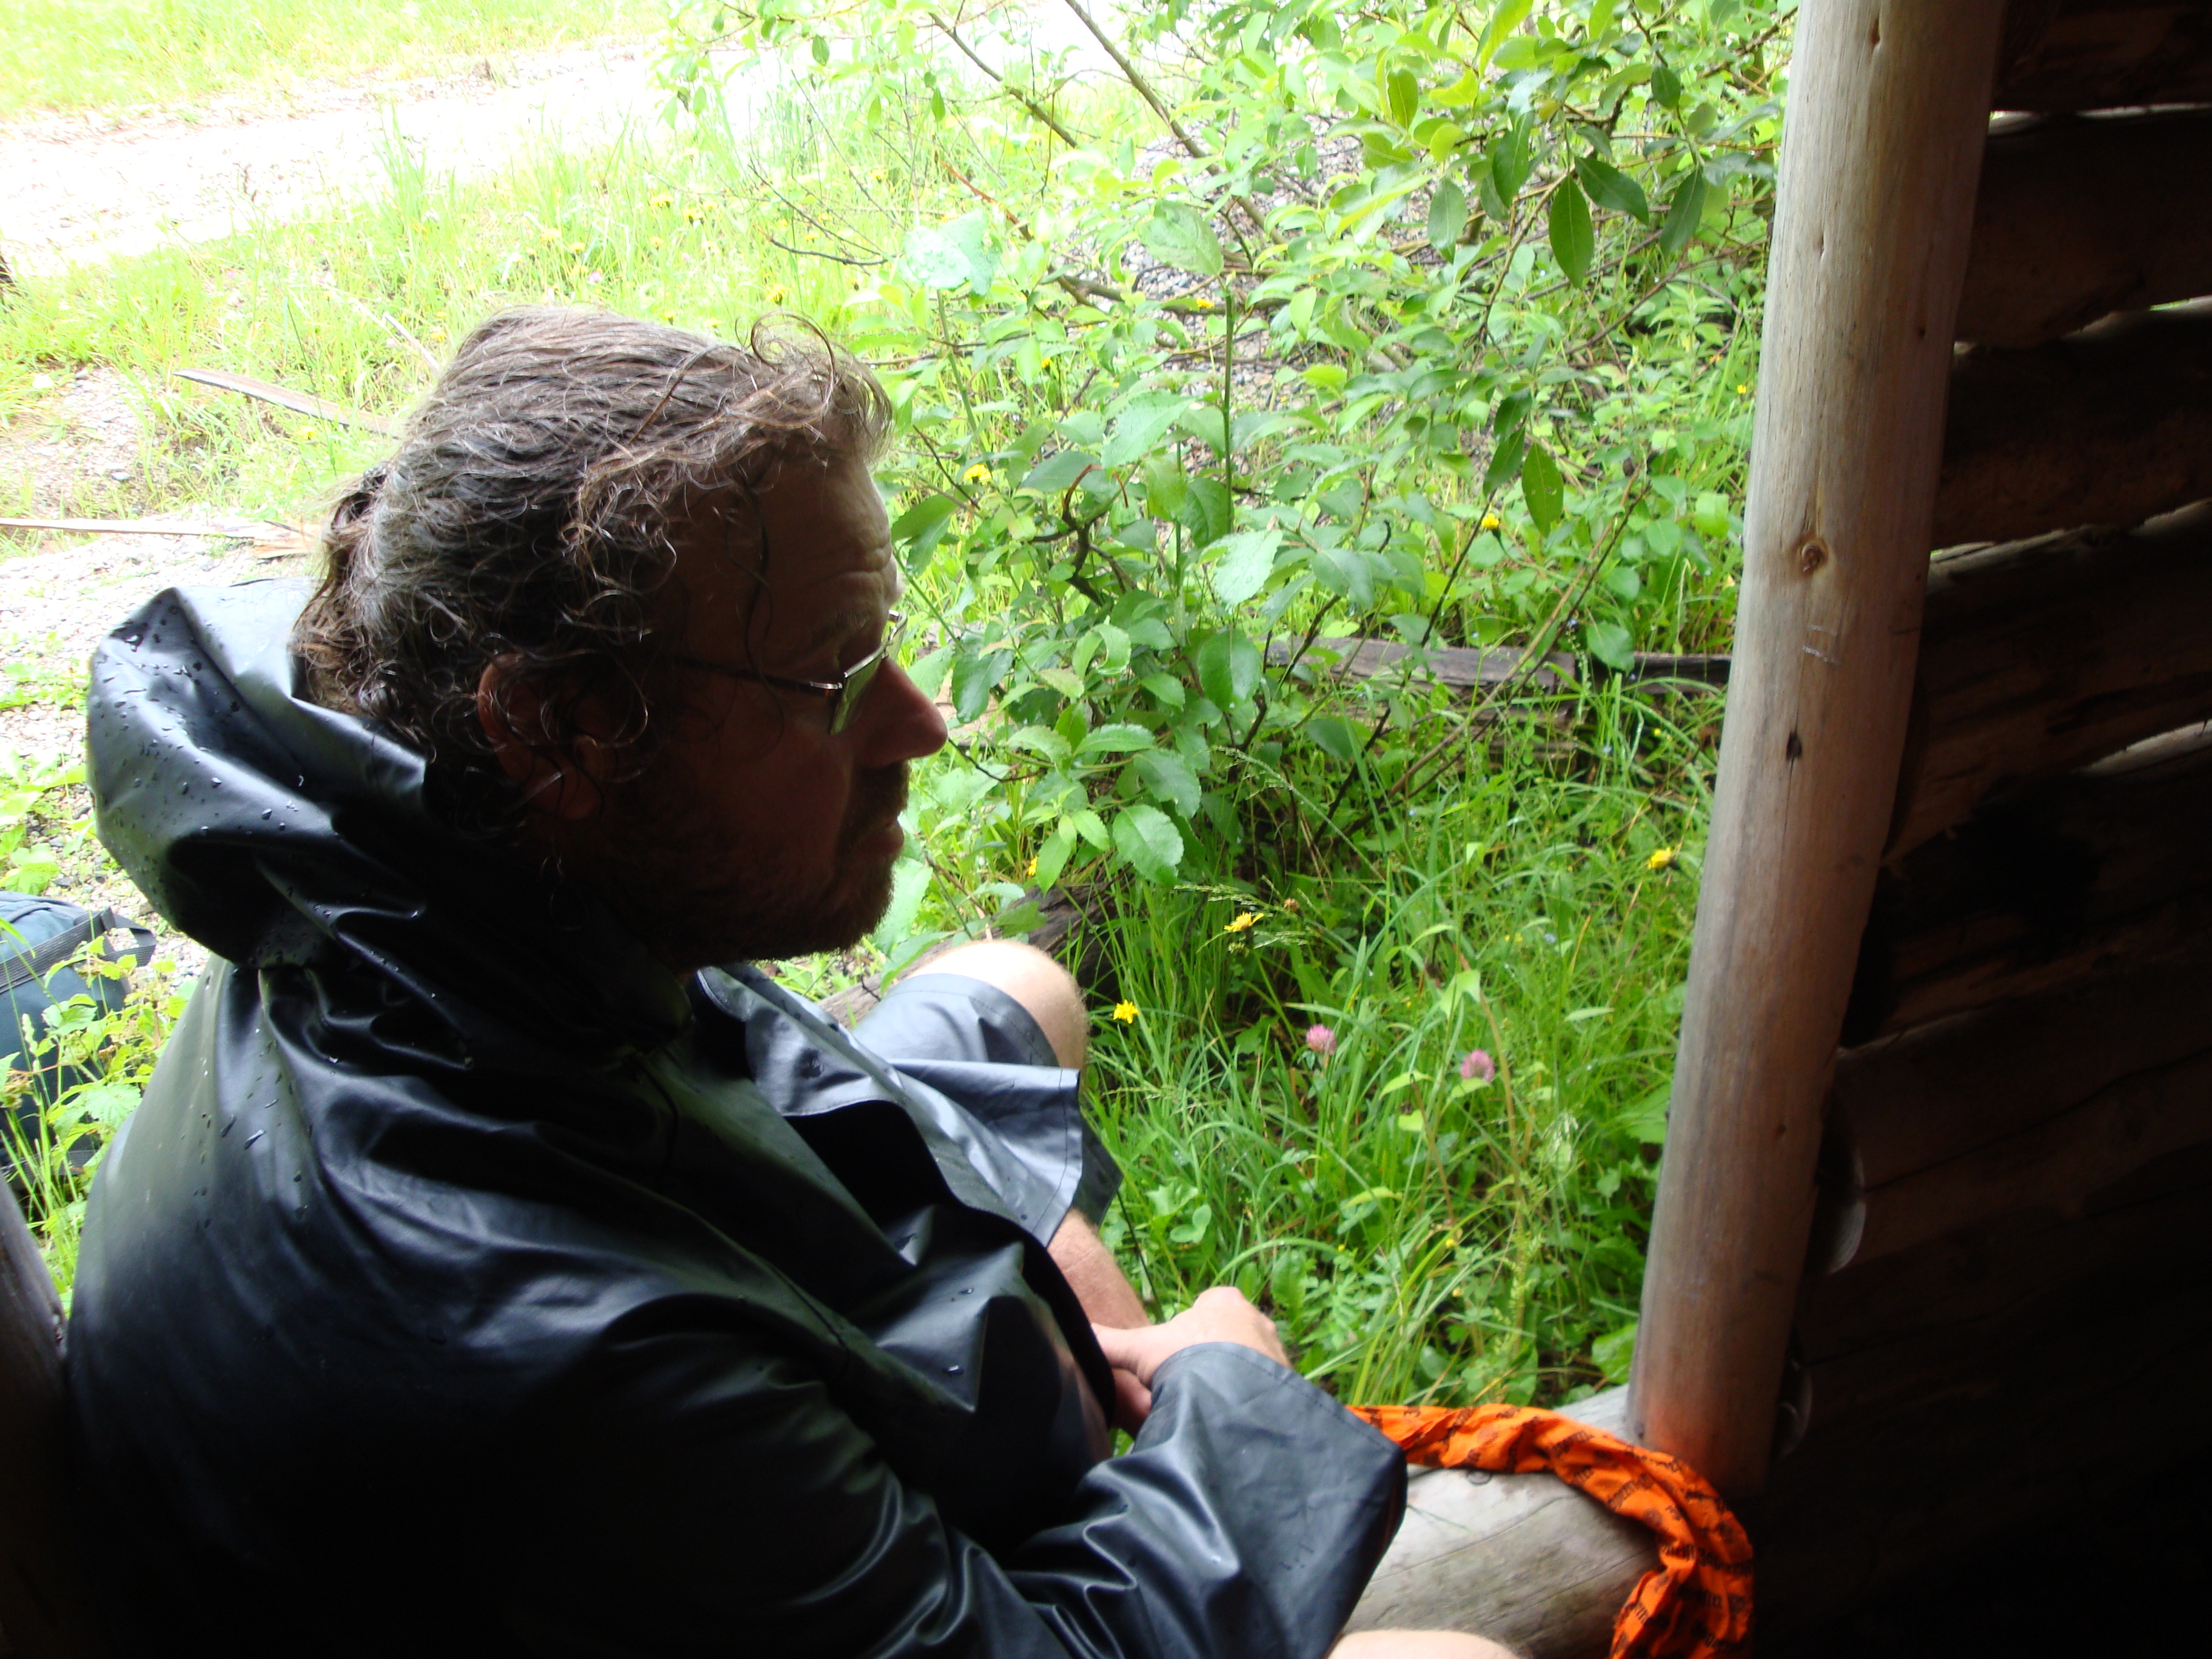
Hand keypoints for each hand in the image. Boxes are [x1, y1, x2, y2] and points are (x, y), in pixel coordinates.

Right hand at [1092, 1287, 1289, 1426]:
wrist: (1231, 1394)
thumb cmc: (1186, 1359)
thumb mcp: (1139, 1349)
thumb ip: (1108, 1342)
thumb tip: (1074, 1332)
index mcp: (1223, 1302)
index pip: (1209, 1304)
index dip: (1191, 1327)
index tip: (1178, 1350)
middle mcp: (1256, 1320)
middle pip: (1233, 1333)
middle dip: (1217, 1352)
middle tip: (1194, 1379)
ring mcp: (1276, 1350)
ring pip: (1252, 1360)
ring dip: (1236, 1377)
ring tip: (1212, 1402)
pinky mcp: (1287, 1381)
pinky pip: (1267, 1388)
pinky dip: (1251, 1398)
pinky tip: (1232, 1415)